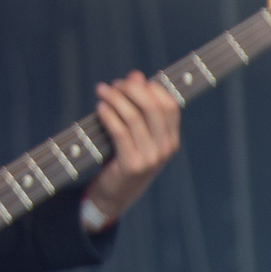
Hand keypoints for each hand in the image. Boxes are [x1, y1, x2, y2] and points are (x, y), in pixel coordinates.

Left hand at [83, 70, 182, 221]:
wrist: (113, 195)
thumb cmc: (121, 159)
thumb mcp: (134, 133)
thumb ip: (137, 106)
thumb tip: (136, 75)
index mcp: (171, 139)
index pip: (170, 105)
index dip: (150, 88)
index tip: (131, 81)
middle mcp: (165, 148)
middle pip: (153, 107)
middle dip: (131, 90)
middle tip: (113, 85)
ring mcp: (151, 158)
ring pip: (134, 117)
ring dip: (115, 99)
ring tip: (101, 91)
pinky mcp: (132, 165)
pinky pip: (121, 132)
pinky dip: (109, 115)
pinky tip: (100, 107)